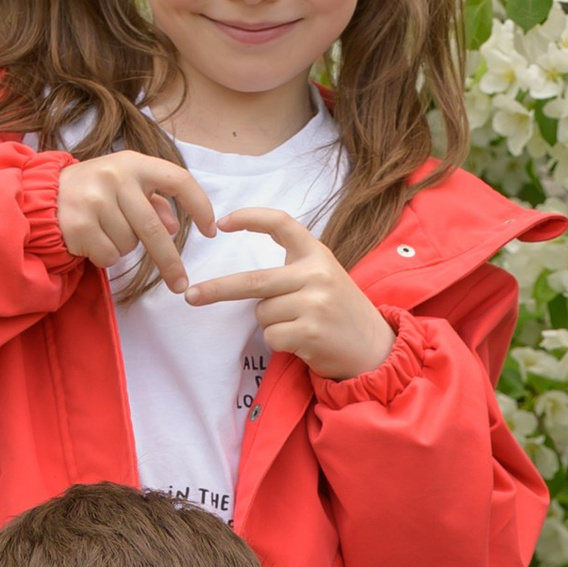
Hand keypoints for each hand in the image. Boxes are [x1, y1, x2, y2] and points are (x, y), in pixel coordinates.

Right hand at [54, 147, 220, 292]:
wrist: (41, 195)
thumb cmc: (94, 190)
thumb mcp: (124, 184)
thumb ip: (153, 200)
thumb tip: (174, 226)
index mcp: (133, 163)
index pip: (178, 180)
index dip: (199, 206)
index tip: (211, 231)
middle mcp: (114, 177)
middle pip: (154, 229)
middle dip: (170, 262)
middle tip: (181, 284)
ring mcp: (94, 200)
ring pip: (130, 245)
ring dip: (123, 247)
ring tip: (104, 230)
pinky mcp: (77, 224)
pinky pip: (109, 255)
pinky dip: (104, 255)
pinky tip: (91, 239)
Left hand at [181, 201, 397, 380]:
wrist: (376, 348)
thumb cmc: (340, 312)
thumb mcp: (325, 277)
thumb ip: (294, 266)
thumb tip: (246, 274)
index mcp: (318, 254)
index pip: (281, 223)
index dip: (250, 218)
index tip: (222, 222)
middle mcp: (317, 274)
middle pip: (253, 280)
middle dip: (217, 290)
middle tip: (191, 296)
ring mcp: (315, 303)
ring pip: (262, 313)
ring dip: (271, 324)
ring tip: (300, 326)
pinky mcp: (311, 332)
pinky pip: (271, 336)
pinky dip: (279, 342)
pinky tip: (303, 342)